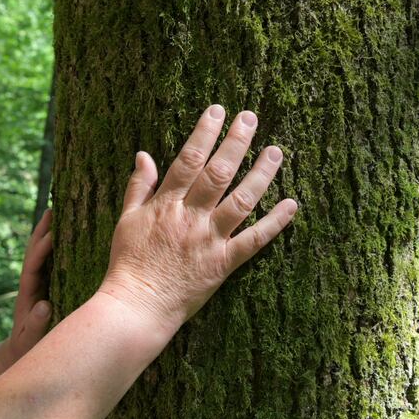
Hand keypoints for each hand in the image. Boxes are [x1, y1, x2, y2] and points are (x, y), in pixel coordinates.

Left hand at [0, 210, 52, 368]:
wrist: (18, 354)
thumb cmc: (26, 348)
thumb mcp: (30, 340)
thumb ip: (36, 324)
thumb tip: (43, 305)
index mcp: (27, 293)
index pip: (33, 266)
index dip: (41, 250)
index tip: (53, 234)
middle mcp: (30, 284)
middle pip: (33, 252)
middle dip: (41, 232)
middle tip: (52, 210)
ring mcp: (37, 284)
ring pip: (41, 254)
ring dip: (46, 233)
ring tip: (56, 213)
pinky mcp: (45, 287)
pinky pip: (50, 262)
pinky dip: (55, 246)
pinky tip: (65, 235)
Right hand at [98, 105, 297, 333]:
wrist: (137, 307)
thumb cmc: (128, 263)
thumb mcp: (126, 220)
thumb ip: (139, 186)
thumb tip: (144, 154)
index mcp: (166, 204)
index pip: (188, 160)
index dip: (204, 133)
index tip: (217, 111)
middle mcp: (190, 218)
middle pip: (218, 173)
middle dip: (236, 142)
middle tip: (251, 117)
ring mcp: (209, 240)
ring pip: (241, 201)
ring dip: (261, 174)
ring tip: (275, 151)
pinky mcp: (223, 264)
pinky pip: (254, 241)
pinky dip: (275, 223)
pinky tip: (292, 204)